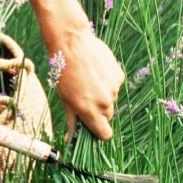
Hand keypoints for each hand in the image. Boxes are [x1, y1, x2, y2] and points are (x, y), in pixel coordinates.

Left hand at [52, 26, 124, 140]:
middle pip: (107, 116)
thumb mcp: (64, 98)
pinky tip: (95, 70)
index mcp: (89, 110)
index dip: (100, 131)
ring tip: (88, 79)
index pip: (105, 134)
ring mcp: (113, 88)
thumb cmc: (63, 71)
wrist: (71, 43)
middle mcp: (104, 102)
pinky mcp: (119, 75)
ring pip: (111, 99)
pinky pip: (115, 85)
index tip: (94, 125)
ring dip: (102, 94)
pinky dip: (108, 81)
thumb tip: (71, 140)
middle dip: (99, 111)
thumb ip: (72, 120)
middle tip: (85, 96)